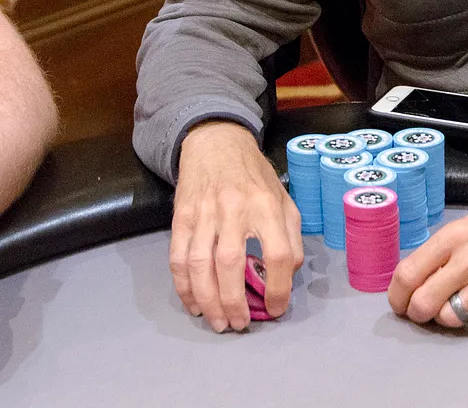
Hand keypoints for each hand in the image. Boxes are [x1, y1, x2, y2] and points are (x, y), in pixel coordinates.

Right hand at [170, 121, 302, 331]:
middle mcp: (234, 208)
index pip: (277, 254)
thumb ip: (291, 236)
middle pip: (230, 264)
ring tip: (216, 321)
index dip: (278, 288)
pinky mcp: (181, 216)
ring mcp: (204, 212)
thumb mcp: (284, 198)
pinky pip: (177, 257)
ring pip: (199, 264)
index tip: (276, 308)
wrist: (216, 141)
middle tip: (238, 325)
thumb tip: (285, 275)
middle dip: (233, 302)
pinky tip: (193, 301)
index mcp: (266, 205)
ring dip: (206, 300)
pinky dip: (183, 285)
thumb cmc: (253, 175)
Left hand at [389, 176, 467, 332]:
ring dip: (449, 316)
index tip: (399, 302)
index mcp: (453, 236)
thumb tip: (421, 274)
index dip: (397, 296)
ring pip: (451, 319)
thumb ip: (446, 248)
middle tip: (424, 309)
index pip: (408, 275)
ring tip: (457, 304)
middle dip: (418, 312)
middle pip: (424, 304)